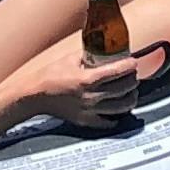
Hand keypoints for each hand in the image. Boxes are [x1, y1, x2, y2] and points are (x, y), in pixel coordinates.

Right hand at [27, 47, 145, 130]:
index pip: (116, 72)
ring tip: (131, 92)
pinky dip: (118, 116)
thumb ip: (88, 54)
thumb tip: (102, 47)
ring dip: (130, 98)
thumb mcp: (69, 59)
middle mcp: (91, 97)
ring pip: (121, 107)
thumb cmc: (50, 76)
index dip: (128, 66)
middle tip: (132, 75)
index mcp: (86, 79)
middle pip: (123, 89)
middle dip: (132, 80)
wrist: (34, 96)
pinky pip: (109, 122)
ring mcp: (90, 111)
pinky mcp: (86, 121)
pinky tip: (119, 109)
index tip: (134, 62)